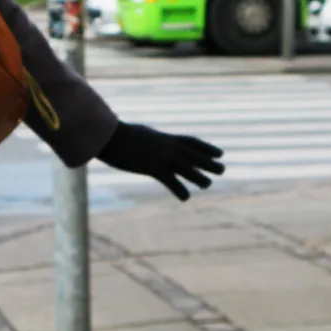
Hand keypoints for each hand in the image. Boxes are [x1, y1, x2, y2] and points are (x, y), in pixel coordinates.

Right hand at [96, 121, 224, 200]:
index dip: (206, 148)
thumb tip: (148, 139)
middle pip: (194, 155)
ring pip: (187, 168)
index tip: (219, 153)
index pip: (192, 142)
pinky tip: (185, 198)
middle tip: (222, 169)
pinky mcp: (152, 168)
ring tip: (207, 184)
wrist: (108, 135)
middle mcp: (168, 147)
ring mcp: (162, 157)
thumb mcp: (139, 133)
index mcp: (165, 138)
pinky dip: (179, 190)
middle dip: (209, 162)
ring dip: (199, 177)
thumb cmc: (118, 133)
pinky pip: (171, 181)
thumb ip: (148, 138)